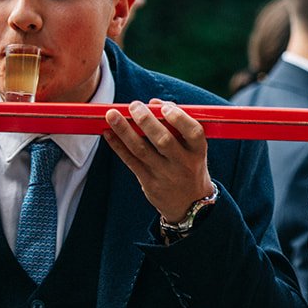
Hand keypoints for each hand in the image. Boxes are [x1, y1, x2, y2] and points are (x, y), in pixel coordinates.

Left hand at [103, 100, 216, 221]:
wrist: (189, 204)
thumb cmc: (190, 166)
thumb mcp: (193, 150)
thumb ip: (177, 126)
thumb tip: (152, 104)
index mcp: (198, 152)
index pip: (193, 132)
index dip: (178, 118)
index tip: (164, 107)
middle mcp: (182, 164)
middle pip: (163, 140)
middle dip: (146, 121)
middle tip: (134, 105)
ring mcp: (164, 175)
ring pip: (141, 150)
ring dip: (124, 131)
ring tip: (112, 115)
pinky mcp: (149, 183)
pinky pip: (131, 162)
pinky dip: (118, 146)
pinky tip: (108, 133)